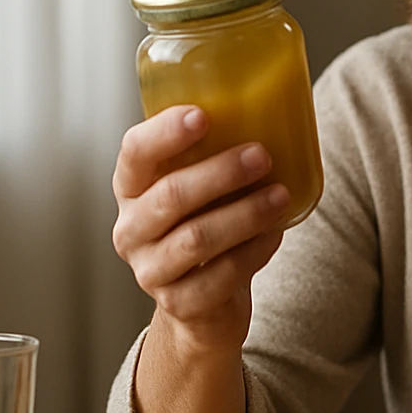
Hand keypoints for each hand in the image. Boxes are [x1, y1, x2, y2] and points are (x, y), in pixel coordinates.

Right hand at [111, 105, 291, 355]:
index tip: (203, 114)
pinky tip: (274, 234)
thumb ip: (217, 154)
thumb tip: (274, 109)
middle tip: (262, 155)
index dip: (165, 132)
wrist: (205, 302)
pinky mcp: (178, 303)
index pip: (134, 152)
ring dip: (244, 214)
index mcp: (132, 187)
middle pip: (170, 195)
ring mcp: (150, 270)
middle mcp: (131, 228)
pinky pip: (219, 276)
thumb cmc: (206, 224)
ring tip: (280, 196)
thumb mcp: (203, 188)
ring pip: (196, 238)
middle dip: (220, 173)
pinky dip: (253, 252)